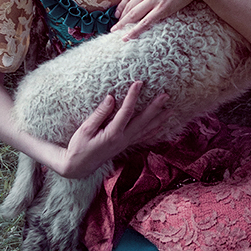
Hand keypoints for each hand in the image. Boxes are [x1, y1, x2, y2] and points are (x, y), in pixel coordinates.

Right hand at [58, 81, 172, 177]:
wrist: (79, 167)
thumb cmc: (79, 147)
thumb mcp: (85, 129)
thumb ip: (99, 114)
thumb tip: (111, 98)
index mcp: (112, 134)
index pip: (126, 112)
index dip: (133, 96)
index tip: (139, 83)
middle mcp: (123, 140)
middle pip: (143, 121)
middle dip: (155, 108)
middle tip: (166, 95)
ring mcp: (126, 144)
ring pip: (146, 130)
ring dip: (159, 119)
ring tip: (171, 110)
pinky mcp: (125, 146)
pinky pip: (143, 138)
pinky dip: (154, 131)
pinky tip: (161, 125)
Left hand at [113, 0, 222, 38]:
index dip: (123, 3)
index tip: (119, 10)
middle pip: (130, 4)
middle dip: (121, 15)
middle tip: (115, 23)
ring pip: (133, 14)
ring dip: (122, 24)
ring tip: (115, 31)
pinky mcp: (162, 9)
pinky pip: (144, 22)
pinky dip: (134, 31)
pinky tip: (127, 37)